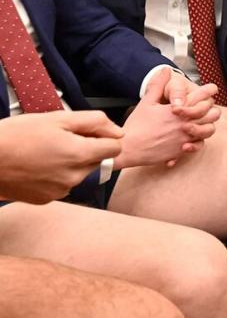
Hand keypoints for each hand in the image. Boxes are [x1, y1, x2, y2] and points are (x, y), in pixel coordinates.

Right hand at [0, 111, 122, 203]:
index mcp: (80, 155)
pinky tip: (38, 166)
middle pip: (97, 160)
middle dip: (86, 149)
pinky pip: (64, 185)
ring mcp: (61, 191)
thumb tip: (119, 132)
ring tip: (45, 152)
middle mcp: (74, 177)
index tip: (85, 132)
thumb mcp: (57, 118)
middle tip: (59, 139)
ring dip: (71, 163)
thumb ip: (95, 122)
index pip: (115, 147)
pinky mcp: (47, 199)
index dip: (103, 137)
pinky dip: (57, 175)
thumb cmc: (16, 135)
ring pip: (81, 173)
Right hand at [115, 69, 218, 169]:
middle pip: (212, 114)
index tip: (212, 88)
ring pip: (209, 130)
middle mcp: (185, 123)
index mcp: (177, 110)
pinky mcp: (181, 150)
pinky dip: (197, 142)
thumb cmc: (136, 126)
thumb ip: (158, 85)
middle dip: (210, 108)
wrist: (128, 149)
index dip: (208, 90)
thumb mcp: (147, 102)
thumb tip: (165, 70)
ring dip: (207, 125)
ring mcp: (185, 138)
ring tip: (200, 122)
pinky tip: (191, 138)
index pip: (201, 97)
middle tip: (205, 106)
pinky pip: (198, 146)